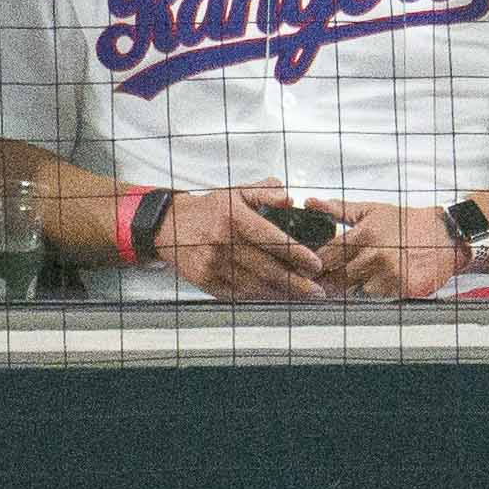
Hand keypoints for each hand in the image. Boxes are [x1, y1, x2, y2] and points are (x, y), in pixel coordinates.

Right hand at [167, 186, 338, 297]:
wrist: (171, 226)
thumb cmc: (212, 210)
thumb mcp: (237, 192)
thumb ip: (266, 191)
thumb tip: (289, 200)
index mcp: (233, 218)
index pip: (272, 240)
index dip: (297, 255)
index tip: (316, 265)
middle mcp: (222, 243)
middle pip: (268, 269)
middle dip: (298, 283)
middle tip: (318, 290)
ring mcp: (213, 265)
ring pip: (257, 286)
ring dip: (284, 294)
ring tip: (304, 296)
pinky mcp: (207, 282)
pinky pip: (242, 294)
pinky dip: (264, 297)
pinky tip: (279, 296)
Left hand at [314, 199, 467, 298]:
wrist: (447, 234)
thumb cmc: (408, 222)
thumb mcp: (372, 210)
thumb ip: (339, 209)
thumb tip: (310, 203)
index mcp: (364, 235)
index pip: (327, 256)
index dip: (314, 266)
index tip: (308, 270)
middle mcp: (375, 255)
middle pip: (338, 279)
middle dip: (329, 283)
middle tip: (324, 284)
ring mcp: (390, 274)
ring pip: (357, 293)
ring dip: (353, 291)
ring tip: (357, 284)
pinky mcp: (405, 289)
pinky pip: (379, 300)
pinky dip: (376, 296)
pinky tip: (379, 287)